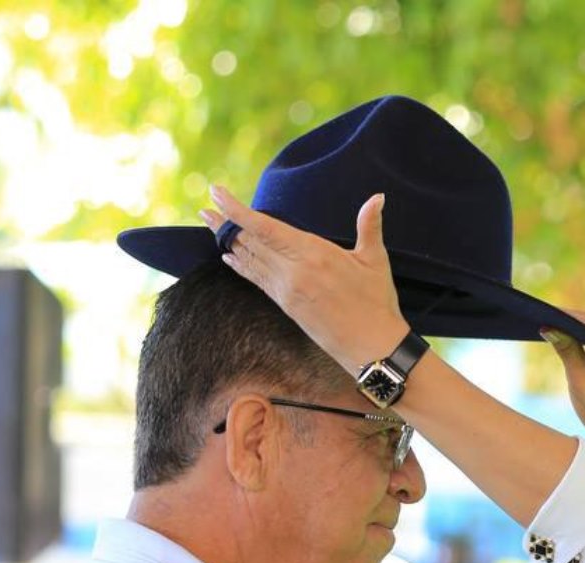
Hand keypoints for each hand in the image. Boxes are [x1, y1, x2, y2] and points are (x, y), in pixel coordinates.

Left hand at [203, 186, 409, 374]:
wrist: (371, 347)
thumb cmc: (378, 302)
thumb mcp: (375, 260)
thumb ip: (370, 226)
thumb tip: (378, 197)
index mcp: (313, 254)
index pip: (265, 227)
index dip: (237, 210)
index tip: (217, 194)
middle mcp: (293, 271)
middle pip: (250, 242)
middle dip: (225, 223)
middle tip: (205, 207)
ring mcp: (286, 290)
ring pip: (250, 260)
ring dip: (227, 241)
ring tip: (210, 224)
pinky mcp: (286, 305)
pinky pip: (256, 279)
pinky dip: (241, 265)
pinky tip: (228, 256)